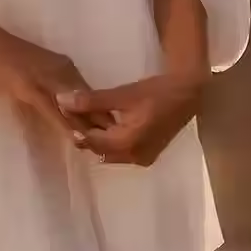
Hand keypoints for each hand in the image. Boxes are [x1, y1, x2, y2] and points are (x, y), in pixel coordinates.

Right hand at [0, 18, 112, 143]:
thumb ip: (48, 86)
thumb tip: (63, 105)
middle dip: (103, 124)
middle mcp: (62, 71)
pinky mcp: (30, 87)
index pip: (90, 94)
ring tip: (107, 148)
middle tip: (122, 146)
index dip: (102, 115)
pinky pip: (53, 109)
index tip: (117, 133)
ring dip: (90, 128)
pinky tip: (76, 138)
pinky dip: (66, 124)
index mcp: (63, 67)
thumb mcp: (32, 71)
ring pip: (76, 107)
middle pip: (90, 101)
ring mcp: (47, 78)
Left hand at [57, 70, 208, 166]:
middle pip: (99, 149)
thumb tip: (61, 99)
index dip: (75, 126)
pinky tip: (104, 125)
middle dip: (84, 133)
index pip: (91, 140)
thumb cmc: (156, 91)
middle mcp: (134, 158)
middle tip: (71, 114)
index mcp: (127, 144)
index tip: (62, 111)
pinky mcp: (147, 154)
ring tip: (84, 118)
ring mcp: (142, 159)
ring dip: (96, 138)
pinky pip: (121, 152)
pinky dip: (110, 140)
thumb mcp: (122, 94)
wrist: (188, 94)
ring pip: (109, 152)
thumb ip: (91, 100)